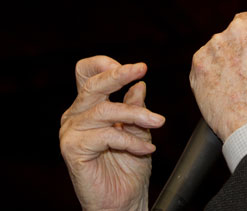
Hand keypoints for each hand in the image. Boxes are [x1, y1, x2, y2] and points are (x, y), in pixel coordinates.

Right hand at [59, 56, 164, 210]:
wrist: (124, 199)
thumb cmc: (130, 164)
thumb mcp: (139, 129)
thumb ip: (135, 107)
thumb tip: (139, 85)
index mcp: (89, 106)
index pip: (87, 74)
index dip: (106, 65)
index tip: (137, 67)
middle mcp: (76, 115)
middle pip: (92, 85)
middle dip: (118, 74)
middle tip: (141, 68)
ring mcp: (71, 131)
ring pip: (106, 111)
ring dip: (137, 115)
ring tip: (158, 122)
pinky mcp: (72, 148)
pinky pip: (106, 136)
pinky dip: (131, 141)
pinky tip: (147, 149)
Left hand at [190, 13, 246, 140]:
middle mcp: (235, 30)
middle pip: (236, 32)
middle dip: (241, 46)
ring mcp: (213, 47)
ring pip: (218, 48)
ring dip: (225, 59)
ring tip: (235, 82)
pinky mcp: (197, 65)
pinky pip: (204, 65)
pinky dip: (211, 73)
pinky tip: (223, 88)